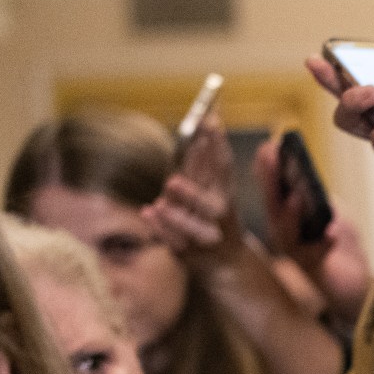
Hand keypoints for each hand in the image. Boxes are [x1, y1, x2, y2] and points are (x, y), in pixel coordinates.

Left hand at [144, 115, 246, 266]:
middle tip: (171, 182)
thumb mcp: (210, 184)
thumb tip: (210, 113)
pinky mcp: (188, 252)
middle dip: (194, 194)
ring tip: (158, 205)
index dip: (218, 145)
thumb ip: (205, 155)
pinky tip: (147, 212)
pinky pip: (174, 243)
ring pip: (193, 230)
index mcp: (225, 195)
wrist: (224, 260)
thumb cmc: (210, 213)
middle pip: (212, 207)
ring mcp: (204, 237)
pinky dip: (160, 229)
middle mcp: (219, 217)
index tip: (209, 121)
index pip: (224, 168)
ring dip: (177, 218)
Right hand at [248, 137, 373, 323]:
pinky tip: (331, 233)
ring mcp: (296, 254)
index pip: (272, 189)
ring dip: (291, 214)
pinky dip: (322, 245)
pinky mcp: (314, 272)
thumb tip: (307, 181)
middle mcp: (284, 233)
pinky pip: (315, 258)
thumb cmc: (339, 244)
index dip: (267, 169)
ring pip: (286, 234)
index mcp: (286, 215)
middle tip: (271, 157)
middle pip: (272, 206)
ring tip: (298, 196)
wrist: (356, 284)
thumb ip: (318, 197)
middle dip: (270, 181)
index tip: (268, 146)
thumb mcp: (331, 212)